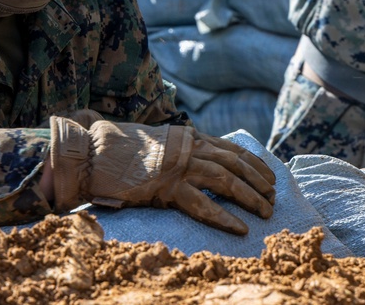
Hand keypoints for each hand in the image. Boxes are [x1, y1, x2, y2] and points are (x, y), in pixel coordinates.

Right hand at [49, 118, 276, 234]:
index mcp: (186, 136)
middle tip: (273, 197)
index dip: (253, 163)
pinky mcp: (167, 186)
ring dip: (250, 197)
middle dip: (258, 181)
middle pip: (234, 163)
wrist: (91, 152)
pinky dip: (224, 216)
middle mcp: (188, 147)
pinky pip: (203, 204)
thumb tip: (191, 161)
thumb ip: (176, 150)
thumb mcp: (154, 143)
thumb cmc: (117, 149)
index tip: (269, 175)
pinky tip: (240, 227)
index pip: (230, 148)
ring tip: (265, 212)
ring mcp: (179, 165)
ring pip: (226, 180)